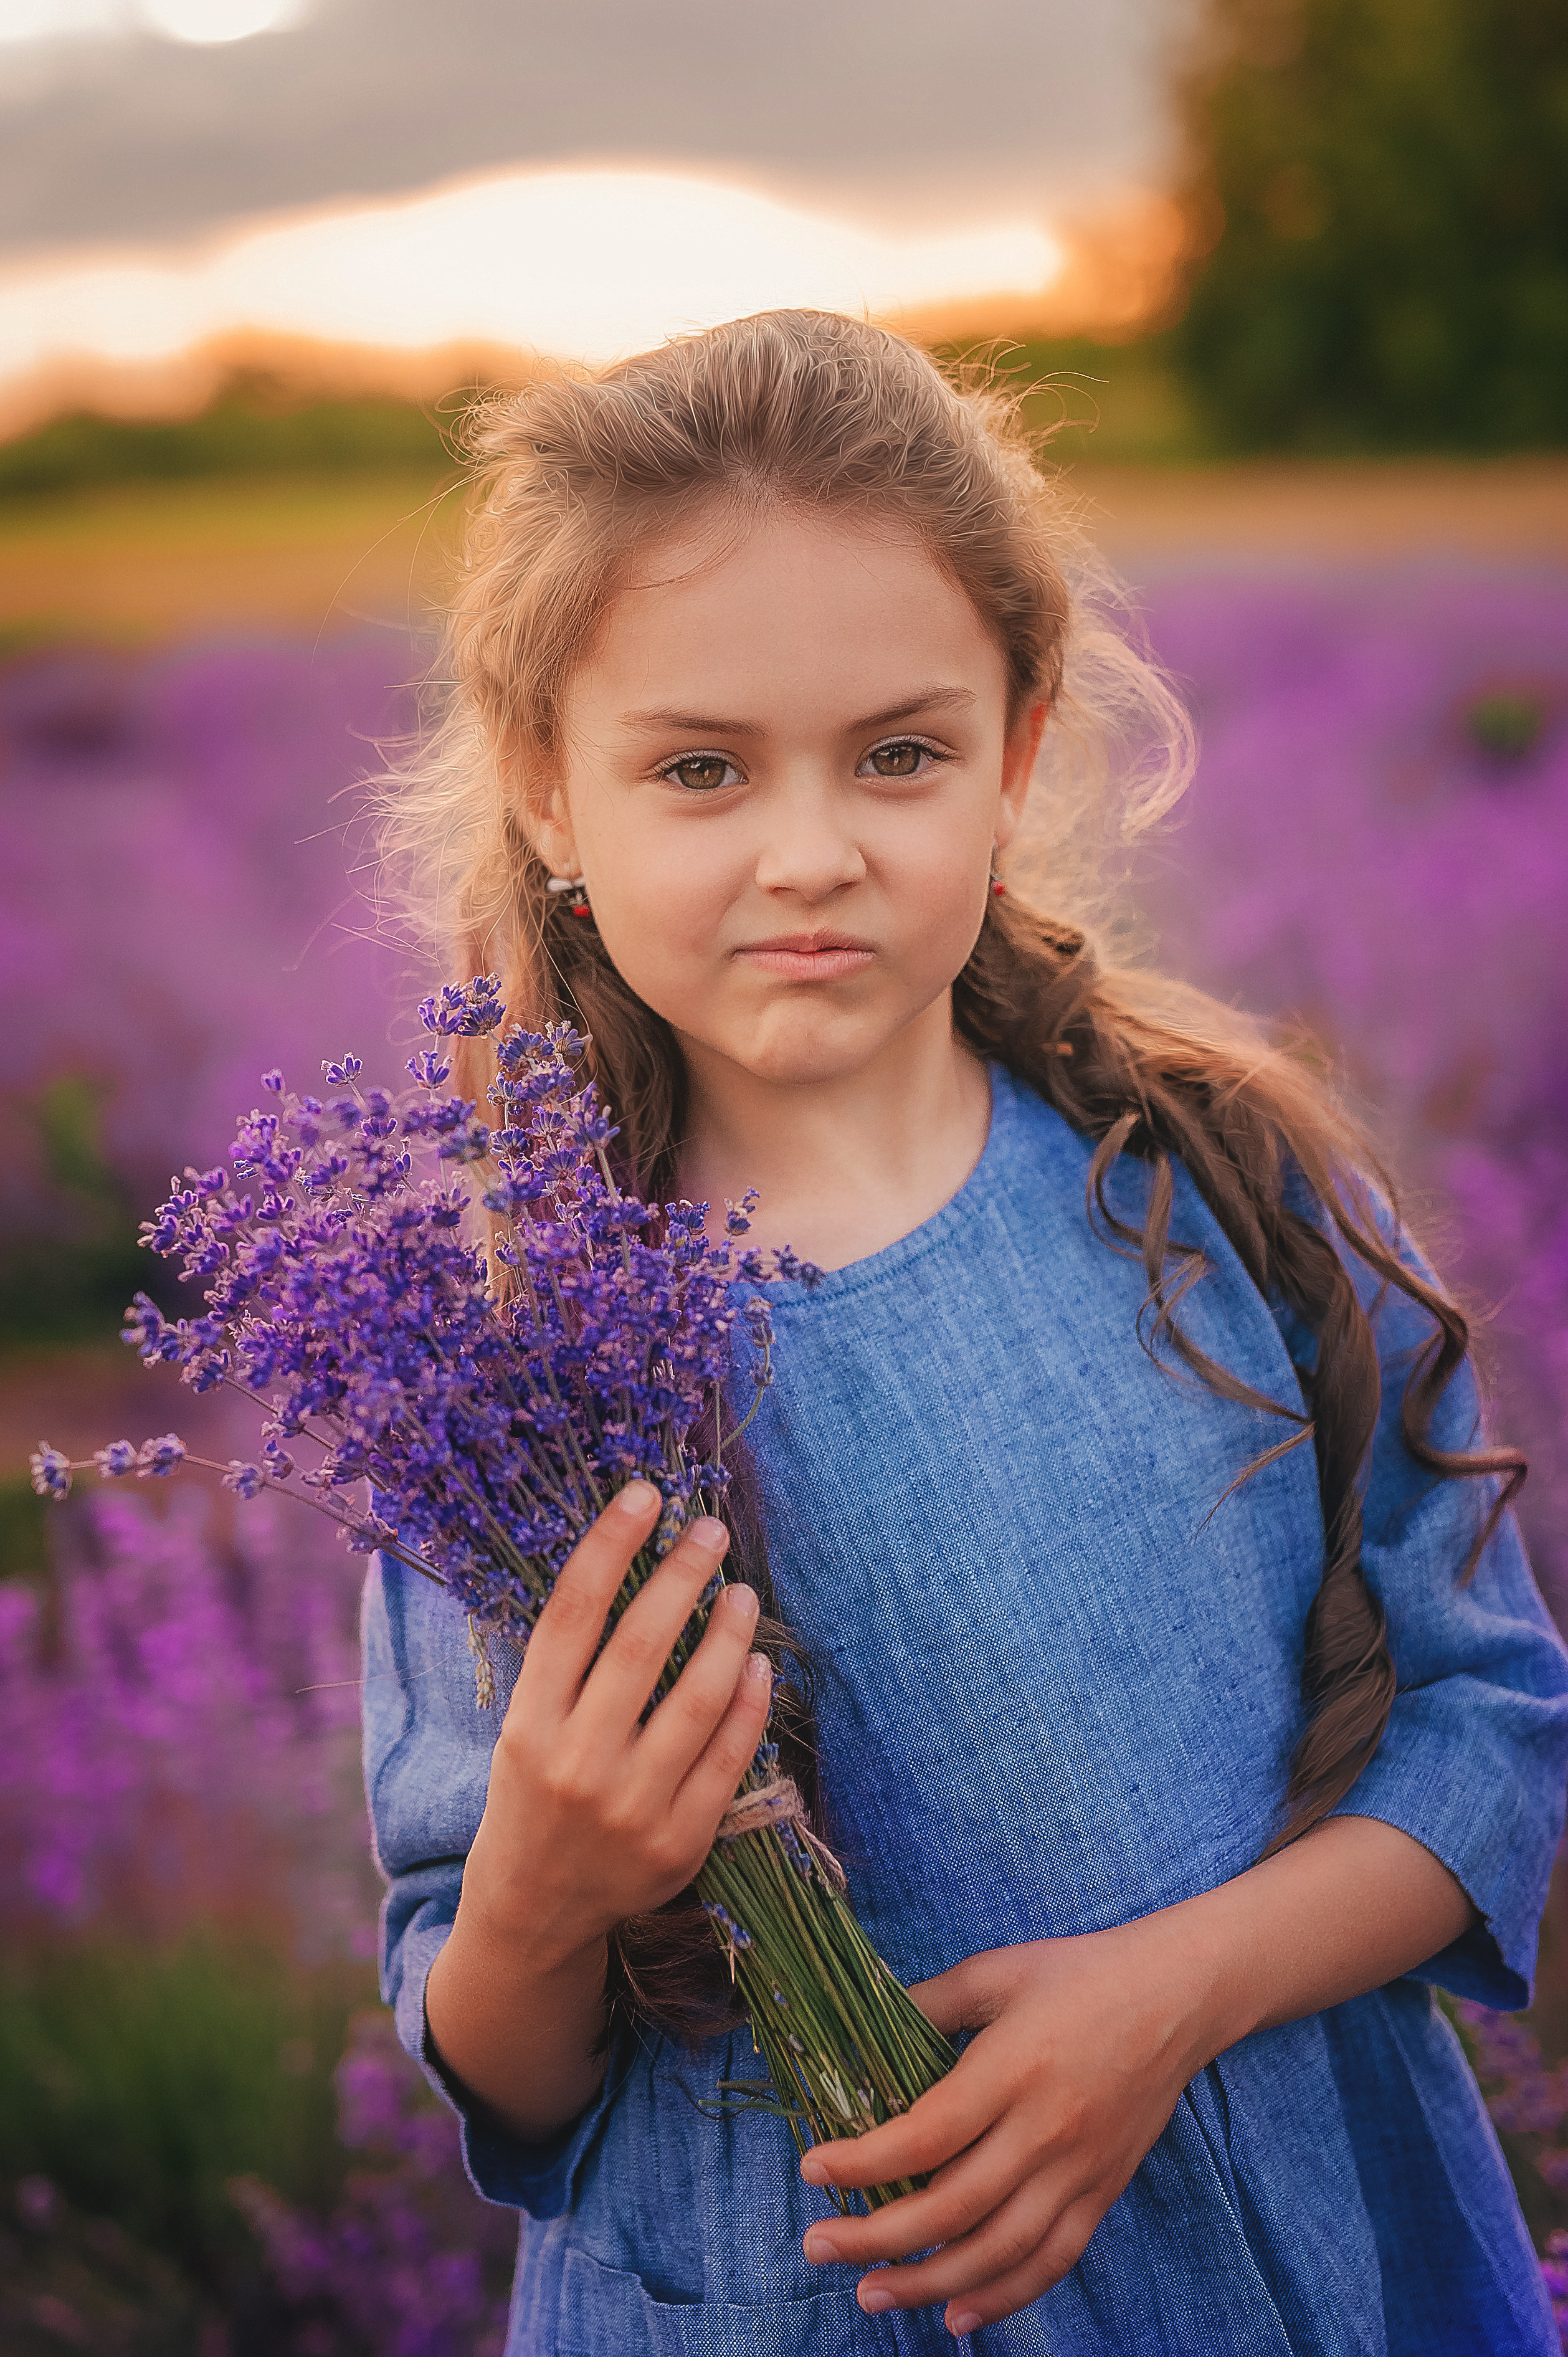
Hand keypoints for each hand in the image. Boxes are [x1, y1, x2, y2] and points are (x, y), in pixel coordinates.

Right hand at [458, 1478, 774, 1972]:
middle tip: (711, 1530)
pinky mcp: (679, 1841)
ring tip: (742, 1594)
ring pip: (695, 1698)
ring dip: (727, 1633)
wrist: (533, 1913)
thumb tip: (632, 1565)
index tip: (644, 1494)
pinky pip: (729, 1756)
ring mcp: (631, 1807)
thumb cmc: (532, 1797)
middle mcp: (576, 1763)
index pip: (571, 1614)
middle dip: (680, 1574)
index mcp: (527, 1726)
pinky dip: (748, 1703)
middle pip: (639, 1644)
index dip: (609, 1544)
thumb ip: (568, 1665)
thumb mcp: (525, 1729)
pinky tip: (757, 1664)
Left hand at [797, 1818, 1476, 2335]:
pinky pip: (1052, 2260)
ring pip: (998, 2251)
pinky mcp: (1104, 2191)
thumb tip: (857, 2032)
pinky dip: (1004, 2296)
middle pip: (952, 2208)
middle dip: (876, 2237)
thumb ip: (926, 2003)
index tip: (811, 2170)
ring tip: (871, 2293)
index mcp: (1011, 2069)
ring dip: (929, 2283)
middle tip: (818, 2246)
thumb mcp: (994, 1972)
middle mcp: (1045, 2130)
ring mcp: (1080, 2170)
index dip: (860, 2162)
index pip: (923, 2137)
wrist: (1178, 1994)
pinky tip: (958, 2314)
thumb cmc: (1077, 1973)